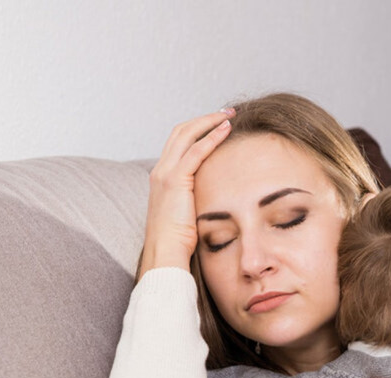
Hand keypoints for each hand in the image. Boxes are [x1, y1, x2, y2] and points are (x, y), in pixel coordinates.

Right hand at [137, 109, 234, 276]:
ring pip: (186, 135)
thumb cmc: (180, 241)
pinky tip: (226, 131)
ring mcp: (165, 173)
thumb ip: (197, 199)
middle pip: (181, 132)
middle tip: (227, 113)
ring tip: (230, 116)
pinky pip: (195, 152)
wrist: (165, 252)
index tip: (219, 125)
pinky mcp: (175, 181)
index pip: (179, 143)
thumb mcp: (189, 214)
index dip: (198, 130)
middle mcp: (160, 170)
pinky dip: (211, 138)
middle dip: (204, 119)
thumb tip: (219, 197)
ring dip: (209, 122)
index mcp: (163, 177)